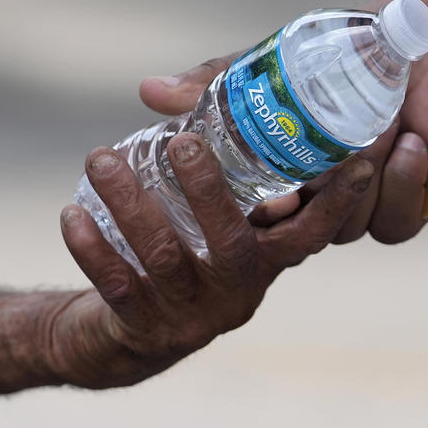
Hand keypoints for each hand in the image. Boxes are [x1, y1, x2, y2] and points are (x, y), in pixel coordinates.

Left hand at [54, 133, 372, 388]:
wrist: (120, 339)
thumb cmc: (172, 251)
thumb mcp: (197, 209)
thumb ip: (196, 149)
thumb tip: (157, 89)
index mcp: (263, 259)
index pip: (309, 232)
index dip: (337, 200)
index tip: (356, 158)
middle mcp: (238, 292)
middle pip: (235, 246)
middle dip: (209, 191)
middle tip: (181, 141)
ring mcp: (193, 317)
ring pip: (165, 260)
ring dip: (129, 203)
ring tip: (98, 157)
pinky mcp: (145, 332)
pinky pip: (119, 288)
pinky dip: (92, 248)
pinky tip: (71, 213)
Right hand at [139, 44, 427, 243]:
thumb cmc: (346, 60)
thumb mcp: (270, 70)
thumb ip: (212, 86)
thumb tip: (147, 90)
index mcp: (275, 182)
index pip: (250, 218)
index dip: (251, 217)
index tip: (267, 197)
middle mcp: (312, 206)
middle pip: (296, 234)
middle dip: (304, 206)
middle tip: (308, 178)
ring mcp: (357, 213)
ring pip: (347, 228)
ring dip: (365, 179)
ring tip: (384, 125)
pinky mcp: (404, 211)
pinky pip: (395, 223)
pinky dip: (406, 182)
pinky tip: (413, 143)